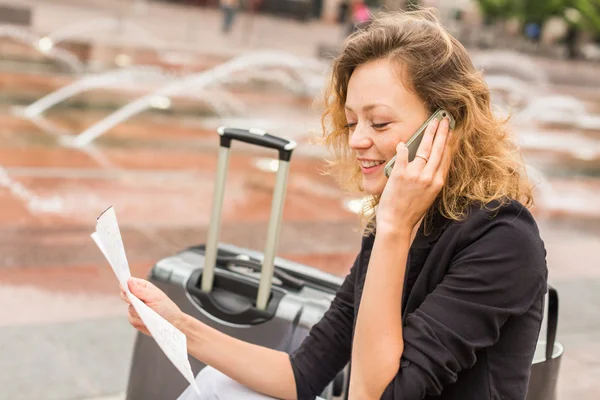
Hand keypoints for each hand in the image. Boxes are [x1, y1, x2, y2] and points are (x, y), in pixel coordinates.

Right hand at [120, 277, 184, 335]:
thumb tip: (129, 281)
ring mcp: (136, 308)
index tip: (126, 290)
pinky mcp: (135, 318)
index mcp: (143, 287)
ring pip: (128, 309)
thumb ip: (140, 290)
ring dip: (139, 313)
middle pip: (124, 295)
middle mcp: (138, 297)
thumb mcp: (154, 297)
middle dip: (132, 301)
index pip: (128, 283)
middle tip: (142, 303)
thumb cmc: (167, 308)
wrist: (172, 324)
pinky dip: (139, 321)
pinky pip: (131, 319)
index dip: (125, 285)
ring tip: (150, 313)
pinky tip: (147, 320)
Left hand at [377, 116, 452, 233]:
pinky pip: (402, 156)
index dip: (450, 143)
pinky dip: (403, 148)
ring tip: (433, 122)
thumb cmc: (411, 212)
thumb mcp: (427, 196)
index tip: (452, 131)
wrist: (396, 224)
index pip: (446, 157)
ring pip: (425, 149)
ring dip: (429, 133)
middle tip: (445, 119)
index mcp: (437, 183)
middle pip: (438, 149)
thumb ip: (430, 180)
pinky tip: (403, 141)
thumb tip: (431, 164)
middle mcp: (428, 177)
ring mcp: (414, 175)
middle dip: (442, 132)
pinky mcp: (400, 175)